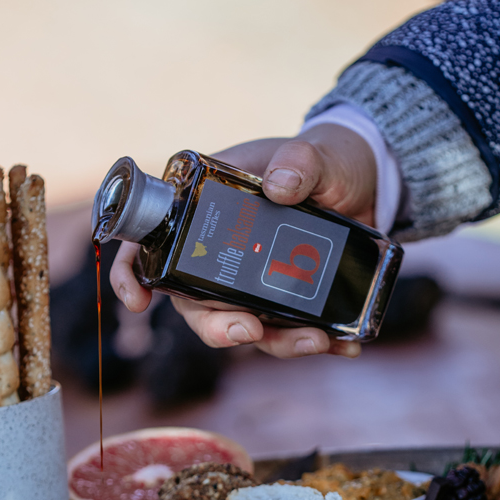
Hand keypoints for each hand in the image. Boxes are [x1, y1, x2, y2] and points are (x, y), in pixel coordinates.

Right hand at [109, 124, 375, 358]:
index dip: (132, 276)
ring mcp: (252, 282)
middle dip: (218, 328)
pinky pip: (290, 332)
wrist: (366, 184)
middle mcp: (220, 253)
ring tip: (316, 340)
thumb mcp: (313, 155)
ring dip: (277, 342)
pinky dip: (315, 342)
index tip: (139, 303)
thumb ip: (300, 162)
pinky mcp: (287, 300)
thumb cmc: (324, 160)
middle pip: (195, 304)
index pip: (149, 243)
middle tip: (248, 330)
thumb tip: (279, 185)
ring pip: (245, 326)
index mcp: (206, 210)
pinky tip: (343, 344)